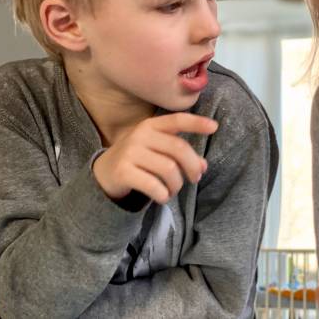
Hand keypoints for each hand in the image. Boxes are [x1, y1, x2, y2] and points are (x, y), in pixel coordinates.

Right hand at [93, 113, 217, 203]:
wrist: (103, 174)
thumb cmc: (139, 160)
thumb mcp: (157, 151)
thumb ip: (180, 154)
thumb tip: (203, 166)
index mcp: (151, 125)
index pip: (177, 120)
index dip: (196, 123)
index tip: (214, 127)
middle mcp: (140, 135)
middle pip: (178, 148)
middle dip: (192, 166)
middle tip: (195, 178)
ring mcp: (130, 152)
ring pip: (169, 169)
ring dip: (177, 184)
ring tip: (173, 189)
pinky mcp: (123, 171)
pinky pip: (153, 185)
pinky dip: (163, 195)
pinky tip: (163, 197)